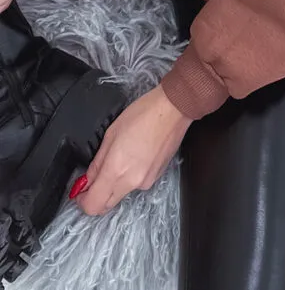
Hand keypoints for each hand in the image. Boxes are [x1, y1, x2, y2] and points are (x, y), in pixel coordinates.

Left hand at [74, 84, 192, 215]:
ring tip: (118, 159)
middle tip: (91, 179)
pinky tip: (134, 156)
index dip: (82, 201)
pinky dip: (129, 177)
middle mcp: (132, 182)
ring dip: (113, 185)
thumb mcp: (111, 134)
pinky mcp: (156, 177)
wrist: (173, 110)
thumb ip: (97, 162)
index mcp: (117, 170)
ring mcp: (146, 181)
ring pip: (121, 193)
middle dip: (95, 196)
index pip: (93, 205)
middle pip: (106, 205)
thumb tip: (87, 179)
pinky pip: (136, 184)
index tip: (80, 191)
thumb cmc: (144, 114)